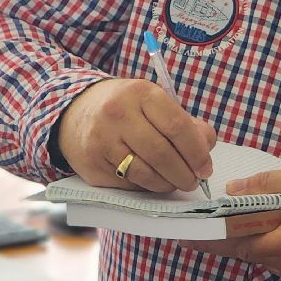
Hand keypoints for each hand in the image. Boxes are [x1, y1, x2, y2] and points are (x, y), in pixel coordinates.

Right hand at [57, 78, 216, 192]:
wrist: (75, 112)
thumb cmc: (126, 108)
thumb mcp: (154, 103)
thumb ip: (186, 123)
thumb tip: (206, 148)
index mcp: (140, 93)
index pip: (177, 127)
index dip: (197, 152)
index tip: (205, 167)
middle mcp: (118, 114)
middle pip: (162, 154)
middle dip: (185, 174)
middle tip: (194, 181)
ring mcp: (101, 140)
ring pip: (145, 173)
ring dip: (167, 184)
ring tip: (175, 182)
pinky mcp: (92, 164)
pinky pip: (128, 183)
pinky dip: (146, 186)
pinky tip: (152, 180)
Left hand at [183, 166, 280, 280]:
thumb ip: (270, 185)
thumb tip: (235, 191)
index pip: (239, 244)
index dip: (211, 237)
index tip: (184, 235)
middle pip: (250, 251)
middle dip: (235, 230)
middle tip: (218, 211)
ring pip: (266, 255)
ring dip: (259, 234)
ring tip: (264, 209)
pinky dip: (277, 242)